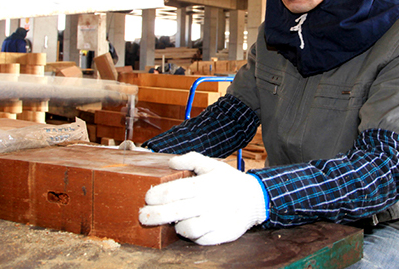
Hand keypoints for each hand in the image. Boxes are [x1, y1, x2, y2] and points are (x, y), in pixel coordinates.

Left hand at [138, 151, 267, 244]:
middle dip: (155, 215)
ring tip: (172, 221)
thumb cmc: (229, 181)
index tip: (147, 197)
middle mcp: (211, 202)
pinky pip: (201, 239)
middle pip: (175, 212)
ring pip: (188, 229)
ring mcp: (217, 220)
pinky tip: (188, 227)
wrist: (255, 198)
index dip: (157, 195)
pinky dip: (192, 235)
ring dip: (176, 226)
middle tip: (143, 215)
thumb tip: (171, 161)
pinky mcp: (222, 234)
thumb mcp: (212, 165)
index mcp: (206, 184)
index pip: (174, 190)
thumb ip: (191, 160)